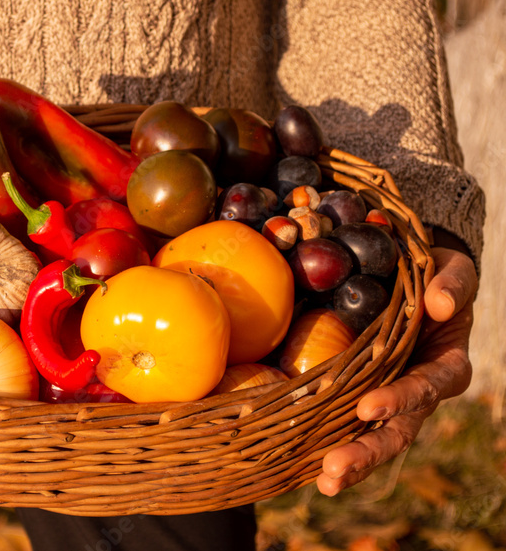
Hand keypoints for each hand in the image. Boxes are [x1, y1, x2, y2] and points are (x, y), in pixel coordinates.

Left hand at [317, 246, 476, 495]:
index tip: (369, 407)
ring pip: (373, 437)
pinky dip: (326, 443)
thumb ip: (451, 285)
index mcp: (444, 364)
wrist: (416, 280)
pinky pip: (346, 423)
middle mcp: (418, 390)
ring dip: (349, 461)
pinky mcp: (363, 394)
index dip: (400, 399)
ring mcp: (391, 397)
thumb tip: (439, 304)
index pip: (426, 387)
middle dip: (366, 452)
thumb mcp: (452, 271)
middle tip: (334, 469)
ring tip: (324, 482)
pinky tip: (302, 466)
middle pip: (398, 431)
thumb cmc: (435, 276)